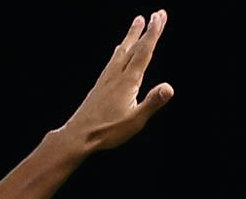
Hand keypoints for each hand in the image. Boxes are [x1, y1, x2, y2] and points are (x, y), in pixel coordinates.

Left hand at [58, 9, 173, 150]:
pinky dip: (117, 54)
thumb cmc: (107, 132)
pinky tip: (116, 55)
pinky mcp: (98, 88)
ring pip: (120, 54)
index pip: (143, 52)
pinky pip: (110, 64)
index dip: (153, 33)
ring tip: (135, 25)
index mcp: (127, 82)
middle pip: (132, 48)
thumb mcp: (135, 120)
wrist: (77, 137)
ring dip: (129, 38)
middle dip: (144, 30)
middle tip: (154, 14)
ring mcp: (105, 81)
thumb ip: (152, 103)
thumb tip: (169, 88)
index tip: (159, 16)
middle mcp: (115, 77)